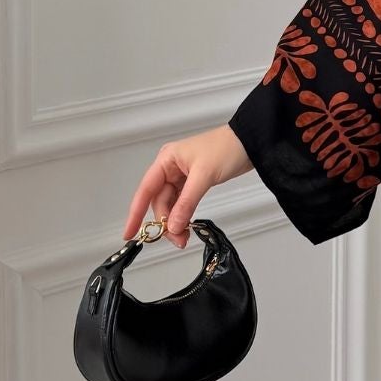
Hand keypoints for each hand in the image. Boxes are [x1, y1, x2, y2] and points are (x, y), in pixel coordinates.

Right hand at [121, 125, 253, 249]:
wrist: (250, 142)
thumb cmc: (227, 148)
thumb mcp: (204, 176)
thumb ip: (186, 203)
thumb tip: (172, 225)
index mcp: (166, 160)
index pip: (145, 190)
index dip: (135, 213)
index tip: (129, 233)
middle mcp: (170, 168)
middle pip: (158, 201)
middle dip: (164, 221)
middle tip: (176, 238)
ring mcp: (181, 175)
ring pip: (170, 204)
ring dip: (174, 221)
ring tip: (183, 237)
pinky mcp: (193, 182)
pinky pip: (181, 203)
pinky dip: (183, 215)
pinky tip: (186, 226)